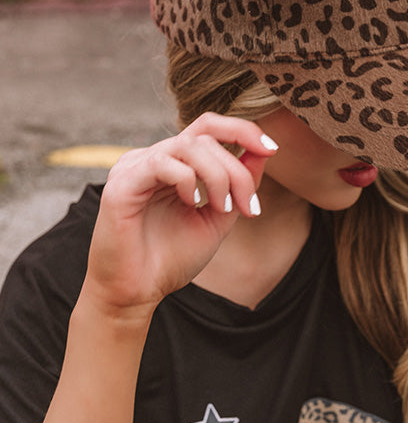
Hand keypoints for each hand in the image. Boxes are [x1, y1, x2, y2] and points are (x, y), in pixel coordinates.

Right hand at [80, 113, 277, 320]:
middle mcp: (153, 158)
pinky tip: (192, 202)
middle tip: (248, 206)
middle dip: (236, 168)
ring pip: (188, 144)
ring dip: (218, 175)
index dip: (242, 130)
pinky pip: (161, 162)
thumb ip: (238, 186)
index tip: (271, 149)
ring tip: (224, 208)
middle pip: (205, 136)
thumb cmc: (170, 260)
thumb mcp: (218, 218)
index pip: (208, 127)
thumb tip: (263, 152)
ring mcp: (134, 167)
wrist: (135, 295)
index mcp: (173, 163)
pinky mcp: (121, 183)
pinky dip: (187, 179)